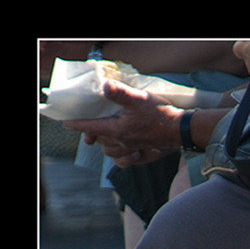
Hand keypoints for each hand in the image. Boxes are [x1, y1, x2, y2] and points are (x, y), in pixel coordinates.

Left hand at [63, 80, 182, 166]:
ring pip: (111, 153)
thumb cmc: (161, 115)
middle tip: (88, 131)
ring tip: (104, 139)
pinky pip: (126, 162)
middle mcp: (123, 143)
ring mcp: (133, 151)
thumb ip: (120, 93)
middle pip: (101, 142)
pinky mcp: (144, 155)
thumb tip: (105, 86)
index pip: (92, 128)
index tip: (68, 123)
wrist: (182, 131)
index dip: (78, 124)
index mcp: (118, 130)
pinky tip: (123, 153)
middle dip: (92, 136)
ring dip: (105, 146)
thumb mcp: (139, 99)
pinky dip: (121, 158)